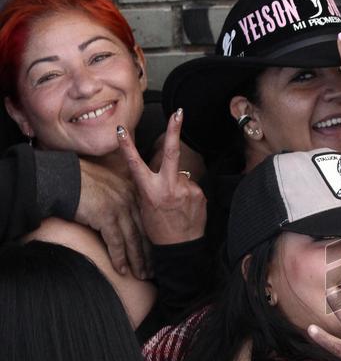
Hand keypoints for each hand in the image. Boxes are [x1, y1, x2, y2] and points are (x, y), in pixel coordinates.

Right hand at [76, 157, 150, 278]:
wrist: (62, 178)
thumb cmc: (82, 184)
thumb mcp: (109, 188)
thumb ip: (121, 200)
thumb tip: (126, 219)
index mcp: (133, 192)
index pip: (147, 221)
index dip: (152, 240)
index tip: (157, 256)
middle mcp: (130, 199)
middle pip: (143, 232)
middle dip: (149, 254)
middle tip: (152, 271)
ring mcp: (119, 207)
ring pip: (133, 239)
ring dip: (137, 260)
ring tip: (141, 275)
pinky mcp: (105, 216)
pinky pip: (115, 242)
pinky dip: (119, 258)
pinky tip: (122, 270)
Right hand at [117, 109, 206, 245]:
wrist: (180, 248)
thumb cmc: (158, 229)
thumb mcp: (145, 206)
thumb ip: (150, 185)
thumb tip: (157, 171)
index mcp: (149, 191)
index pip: (136, 164)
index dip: (127, 147)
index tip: (122, 130)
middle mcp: (168, 188)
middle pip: (171, 153)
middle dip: (175, 131)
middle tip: (179, 112)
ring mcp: (186, 190)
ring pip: (181, 176)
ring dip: (179, 184)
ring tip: (176, 205)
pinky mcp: (199, 195)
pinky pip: (191, 187)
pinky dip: (188, 193)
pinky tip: (185, 207)